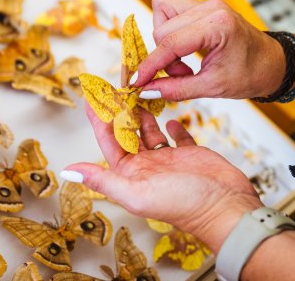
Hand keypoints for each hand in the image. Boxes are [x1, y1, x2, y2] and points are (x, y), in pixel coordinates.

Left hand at [62, 105, 262, 252]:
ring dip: (141, 114)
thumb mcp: (137, 193)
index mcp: (131, 175)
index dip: (99, 119)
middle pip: (127, 133)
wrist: (226, 207)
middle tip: (113, 85)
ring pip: (149, 132)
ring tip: (135, 93)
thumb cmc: (184, 205)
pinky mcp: (190, 155)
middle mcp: (147, 167)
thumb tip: (68, 170)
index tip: (92, 96)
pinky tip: (168, 116)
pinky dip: (171, 126)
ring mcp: (168, 160)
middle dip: (119, 111)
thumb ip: (103, 180)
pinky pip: (177, 137)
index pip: (109, 141)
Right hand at [133, 0, 285, 100]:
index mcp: (217, 25)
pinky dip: (171, 32)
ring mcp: (206, 3)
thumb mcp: (213, 87)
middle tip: (182, 75)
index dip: (149, 64)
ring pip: (162, 14)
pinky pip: (171, 11)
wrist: (273, 63)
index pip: (170, 42)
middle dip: (164, 57)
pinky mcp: (202, 5)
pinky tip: (185, 49)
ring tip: (184, 62)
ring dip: (166, 42)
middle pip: (162, 29)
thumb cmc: (252, 74)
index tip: (135, 82)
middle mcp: (210, 7)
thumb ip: (176, 88)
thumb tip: (146, 91)